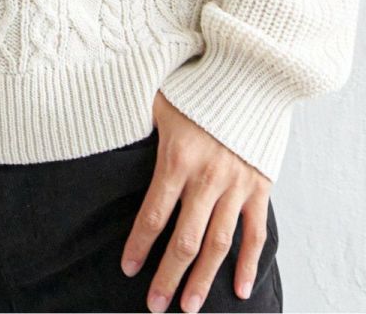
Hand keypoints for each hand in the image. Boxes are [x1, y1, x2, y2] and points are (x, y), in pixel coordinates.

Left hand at [120, 90, 272, 312]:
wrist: (252, 73)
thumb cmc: (199, 85)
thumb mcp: (161, 99)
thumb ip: (139, 121)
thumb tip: (105, 125)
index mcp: (178, 159)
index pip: (154, 214)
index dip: (139, 245)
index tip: (128, 269)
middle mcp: (208, 178)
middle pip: (185, 240)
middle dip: (168, 276)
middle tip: (155, 304)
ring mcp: (237, 186)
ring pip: (218, 244)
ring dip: (202, 279)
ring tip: (188, 307)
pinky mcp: (260, 186)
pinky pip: (254, 233)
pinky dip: (248, 263)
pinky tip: (237, 289)